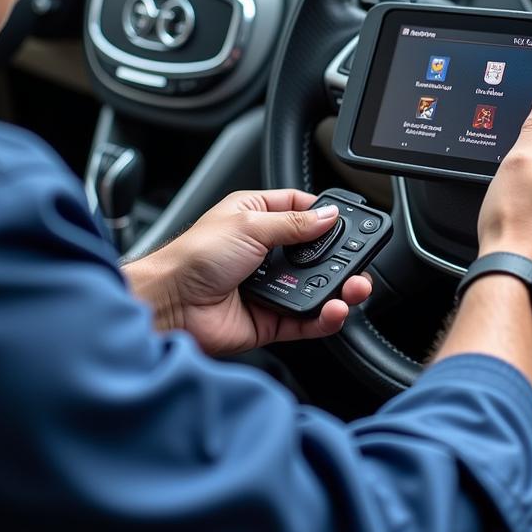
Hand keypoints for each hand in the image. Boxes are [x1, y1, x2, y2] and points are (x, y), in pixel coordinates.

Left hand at [124, 189, 372, 355]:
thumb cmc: (193, 257)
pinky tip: (335, 309)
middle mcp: (263, 252)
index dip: (324, 215)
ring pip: (314, 288)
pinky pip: (305, 320)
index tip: (348, 221)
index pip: (300, 211)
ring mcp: (268, 287)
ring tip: (355, 288)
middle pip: (314, 253)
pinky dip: (324, 317)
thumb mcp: (249, 224)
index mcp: (255, 218)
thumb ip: (294, 223)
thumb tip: (328, 216)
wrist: (170, 303)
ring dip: (338, 289)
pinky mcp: (269, 320)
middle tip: (361, 259)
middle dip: (340, 257)